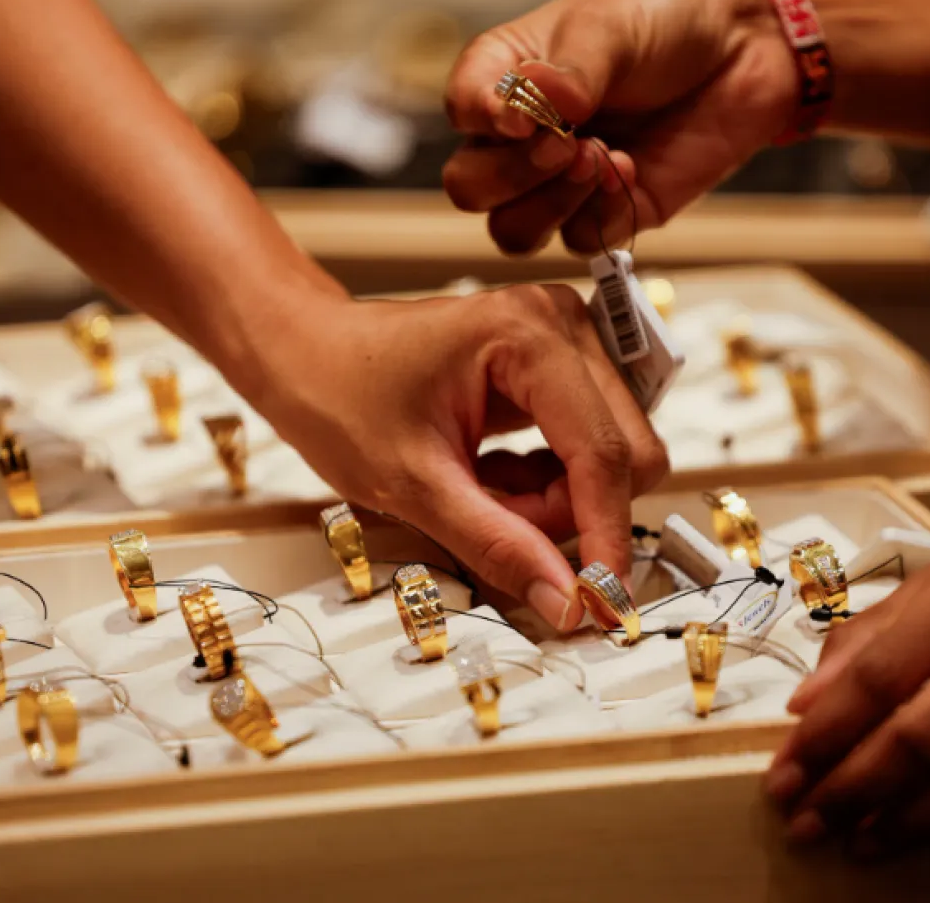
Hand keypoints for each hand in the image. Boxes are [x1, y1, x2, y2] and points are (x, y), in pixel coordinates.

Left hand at [253, 285, 667, 628]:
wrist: (305, 353)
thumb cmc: (339, 395)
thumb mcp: (413, 485)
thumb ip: (497, 544)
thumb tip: (568, 602)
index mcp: (529, 335)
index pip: (603, 453)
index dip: (606, 536)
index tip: (601, 603)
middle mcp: (562, 325)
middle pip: (624, 453)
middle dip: (568, 512)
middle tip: (496, 522)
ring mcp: (566, 342)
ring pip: (611, 457)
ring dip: (555, 501)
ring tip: (480, 493)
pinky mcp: (559, 366)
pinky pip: (587, 448)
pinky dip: (547, 484)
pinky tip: (489, 475)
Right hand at [442, 0, 795, 253]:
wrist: (743, 51)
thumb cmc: (664, 23)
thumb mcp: (610, 27)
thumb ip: (571, 70)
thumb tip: (540, 104)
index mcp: (504, 79)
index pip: (461, 111)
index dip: (481, 121)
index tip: (520, 116)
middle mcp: (521, 138)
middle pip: (472, 187)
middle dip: (513, 174)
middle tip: (567, 143)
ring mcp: (559, 183)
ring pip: (513, 231)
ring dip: (551, 204)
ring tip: (601, 158)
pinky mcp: (606, 214)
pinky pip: (579, 240)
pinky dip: (602, 213)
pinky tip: (632, 169)